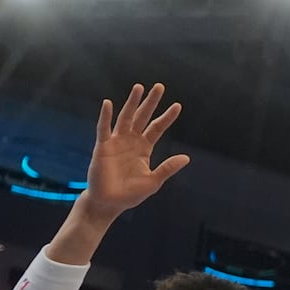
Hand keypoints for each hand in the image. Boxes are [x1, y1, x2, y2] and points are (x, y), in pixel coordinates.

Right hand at [81, 84, 190, 216]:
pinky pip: (103, 128)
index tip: (178, 105)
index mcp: (144, 149)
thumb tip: (187, 157)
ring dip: (131, 102)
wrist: (110, 203)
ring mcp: (116, 142)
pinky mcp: (102, 147)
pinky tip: (108, 104)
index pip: (157, 128)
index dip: (167, 117)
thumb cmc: (130, 194)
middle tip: (159, 86)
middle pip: (142, 117)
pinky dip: (105, 116)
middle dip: (151, 102)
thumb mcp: (153, 181)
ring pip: (125, 118)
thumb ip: (168, 168)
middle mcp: (131, 141)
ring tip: (139, 87)